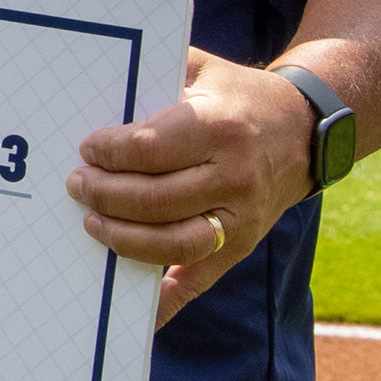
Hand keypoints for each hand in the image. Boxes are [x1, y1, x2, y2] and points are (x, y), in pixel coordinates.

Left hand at [64, 48, 322, 327]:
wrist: (302, 130)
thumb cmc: (237, 96)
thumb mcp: (203, 69)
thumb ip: (156, 73)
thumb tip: (99, 86)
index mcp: (221, 129)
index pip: (152, 149)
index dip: (111, 153)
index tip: (88, 150)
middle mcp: (234, 177)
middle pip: (156, 199)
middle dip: (106, 194)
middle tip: (78, 185)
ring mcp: (241, 219)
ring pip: (174, 243)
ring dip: (124, 239)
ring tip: (92, 223)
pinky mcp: (241, 246)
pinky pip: (200, 280)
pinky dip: (167, 302)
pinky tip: (136, 311)